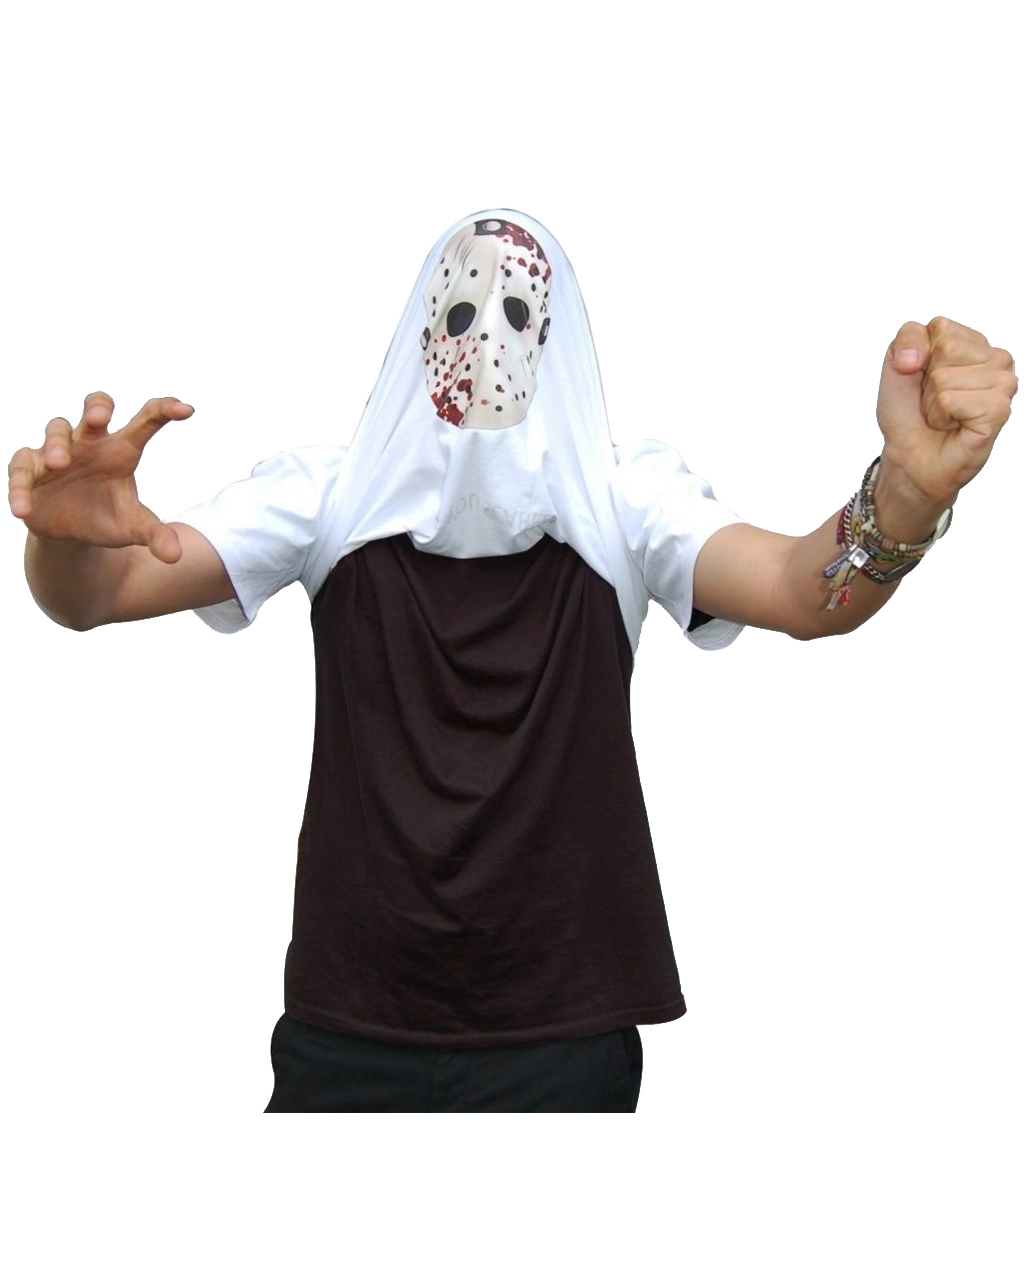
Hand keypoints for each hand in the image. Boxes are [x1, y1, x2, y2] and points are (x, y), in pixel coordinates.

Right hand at [8, 391, 193, 562]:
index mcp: (121, 449)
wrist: (72, 534)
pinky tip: (22, 510)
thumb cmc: (107, 517)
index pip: (146, 421)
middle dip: (97, 406)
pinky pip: (20, 469)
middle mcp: (90, 443)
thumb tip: (175, 556)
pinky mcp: (29, 470)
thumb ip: (155, 535)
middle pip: (95, 407)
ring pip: (56, 430)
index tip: (185, 410)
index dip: (163, 410)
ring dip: (56, 443)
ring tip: (59, 464)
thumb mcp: (133, 528)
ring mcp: (58, 452)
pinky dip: (19, 487)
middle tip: (100, 417)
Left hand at [875, 316, 1016, 510]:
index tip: (922, 380)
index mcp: (972, 341)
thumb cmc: (908, 413)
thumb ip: (907, 338)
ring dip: (933, 403)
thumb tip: (917, 357)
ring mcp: (1002, 383)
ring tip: (943, 415)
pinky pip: (952, 401)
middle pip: (946, 350)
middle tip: (934, 402)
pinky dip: (941, 417)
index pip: (941, 327)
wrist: (909, 456)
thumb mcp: (896, 365)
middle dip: (927, 381)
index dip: (918, 358)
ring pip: (946, 378)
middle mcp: (994, 357)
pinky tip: (953, 425)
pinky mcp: (999, 409)